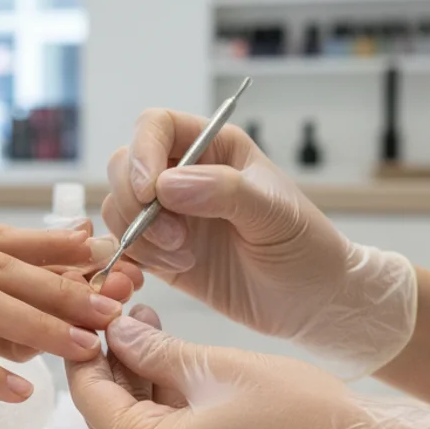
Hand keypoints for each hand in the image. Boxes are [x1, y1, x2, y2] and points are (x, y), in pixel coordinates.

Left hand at [66, 310, 429, 428]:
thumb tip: (118, 331)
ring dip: (140, 383)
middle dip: (113, 363)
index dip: (86, 349)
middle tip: (122, 313)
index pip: (91, 398)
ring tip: (151, 328)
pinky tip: (175, 366)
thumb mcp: (217, 368)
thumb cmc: (305, 416)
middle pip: (110, 417)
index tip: (89, 313)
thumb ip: (155, 350)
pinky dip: (164, 409)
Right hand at [103, 109, 415, 374]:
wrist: (312, 302)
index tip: (150, 190)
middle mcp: (182, 175)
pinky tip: (175, 269)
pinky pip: (123, 245)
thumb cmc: (305, 249)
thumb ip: (224, 191)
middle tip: (176, 237)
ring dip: (139, 235)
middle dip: (136, 203)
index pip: (156, 126)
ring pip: (118, 207)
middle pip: (123, 166)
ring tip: (183, 257)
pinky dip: (135, 258)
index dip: (142, 151)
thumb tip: (167, 184)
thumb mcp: (275, 214)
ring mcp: (167, 214)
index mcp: (214, 148)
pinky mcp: (158, 251)